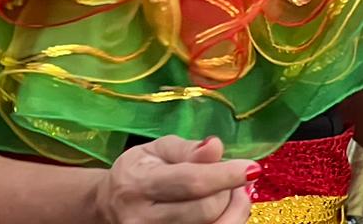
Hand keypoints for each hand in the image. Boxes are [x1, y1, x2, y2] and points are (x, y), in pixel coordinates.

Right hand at [89, 135, 254, 223]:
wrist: (109, 206)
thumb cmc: (139, 170)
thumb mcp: (156, 149)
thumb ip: (187, 149)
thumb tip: (216, 146)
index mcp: (139, 184)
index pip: (191, 182)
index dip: (226, 175)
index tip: (253, 167)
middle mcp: (143, 219)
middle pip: (206, 211)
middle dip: (229, 191)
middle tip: (236, 176)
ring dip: (234, 211)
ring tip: (235, 193)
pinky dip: (227, 223)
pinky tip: (227, 209)